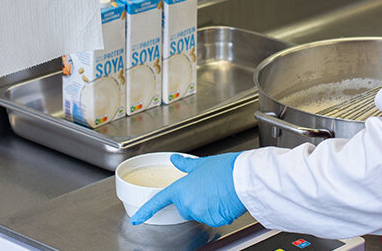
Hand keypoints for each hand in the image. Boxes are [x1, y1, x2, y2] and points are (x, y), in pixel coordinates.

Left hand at [129, 152, 246, 226]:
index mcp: (182, 188)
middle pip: (185, 208)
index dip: (147, 210)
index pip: (159, 201)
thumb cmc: (226, 169)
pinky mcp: (214, 220)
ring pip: (199, 213)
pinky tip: (225, 201)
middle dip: (194, 201)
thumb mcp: (202, 164)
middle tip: (208, 189)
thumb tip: (175, 160)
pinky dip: (218, 212)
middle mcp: (188, 203)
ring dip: (207, 207)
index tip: (137, 218)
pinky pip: (212, 218)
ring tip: (219, 193)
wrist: (244, 178)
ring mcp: (200, 213)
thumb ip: (186, 166)